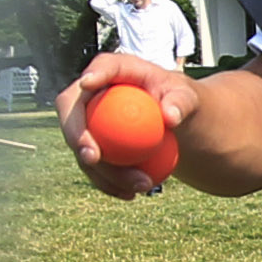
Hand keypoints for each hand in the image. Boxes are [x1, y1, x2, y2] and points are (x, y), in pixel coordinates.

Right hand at [55, 52, 196, 199]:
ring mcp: (87, 120)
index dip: (92, 74)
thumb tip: (170, 118)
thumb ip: (182, 102)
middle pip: (72, 110)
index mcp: (118, 70)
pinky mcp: (92, 144)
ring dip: (101, 170)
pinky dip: (109, 182)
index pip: (102, 66)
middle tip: (93, 157)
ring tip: (134, 186)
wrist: (174, 120)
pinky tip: (128, 195)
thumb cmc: (181, 101)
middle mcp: (93, 93)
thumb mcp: (189, 99)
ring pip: (81, 145)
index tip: (88, 84)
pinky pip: (94, 166)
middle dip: (75, 134)